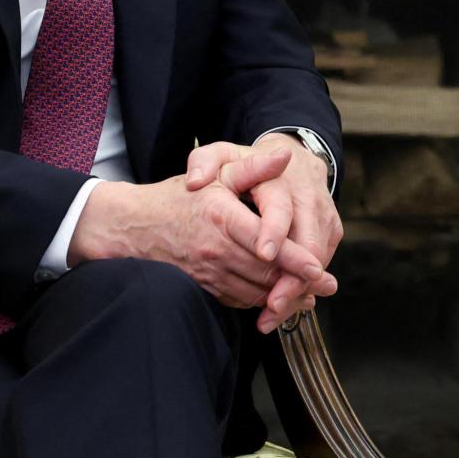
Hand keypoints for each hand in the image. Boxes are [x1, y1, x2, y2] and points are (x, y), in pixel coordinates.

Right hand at [72, 146, 337, 327]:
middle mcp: (216, 250)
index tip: (319, 270)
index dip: (295, 260)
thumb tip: (286, 156)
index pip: (267, 245)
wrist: (133, 227)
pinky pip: (237, 300)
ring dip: (282, 296)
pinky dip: (259, 301)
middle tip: (325, 286)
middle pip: (266, 274)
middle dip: (298, 283)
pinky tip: (276, 297)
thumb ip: (253, 168)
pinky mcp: (203, 287)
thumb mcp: (217, 173)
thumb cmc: (179, 197)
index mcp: (223, 219)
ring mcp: (208, 272)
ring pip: (254, 292)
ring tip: (308, 295)